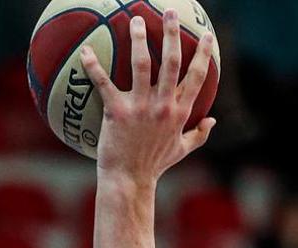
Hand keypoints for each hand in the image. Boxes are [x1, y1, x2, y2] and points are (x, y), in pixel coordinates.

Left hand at [80, 9, 216, 183]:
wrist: (129, 181)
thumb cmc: (153, 166)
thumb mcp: (181, 151)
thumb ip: (199, 134)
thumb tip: (213, 121)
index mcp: (180, 112)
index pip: (196, 76)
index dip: (202, 53)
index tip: (205, 35)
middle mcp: (163, 106)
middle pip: (172, 61)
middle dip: (172, 33)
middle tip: (169, 11)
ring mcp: (140, 108)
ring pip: (141, 64)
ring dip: (139, 39)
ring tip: (135, 20)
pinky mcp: (117, 112)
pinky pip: (104, 83)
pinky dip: (93, 66)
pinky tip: (85, 52)